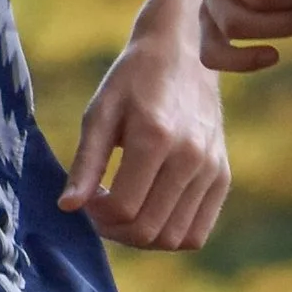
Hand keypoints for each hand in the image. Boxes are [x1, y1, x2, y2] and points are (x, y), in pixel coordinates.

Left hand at [60, 17, 231, 249]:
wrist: (184, 53)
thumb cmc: (133, 80)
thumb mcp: (101, 113)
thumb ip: (86, 162)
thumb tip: (68, 208)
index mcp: (155, 136)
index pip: (123, 208)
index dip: (97, 214)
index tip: (88, 197)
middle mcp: (190, 156)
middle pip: (148, 230)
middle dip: (115, 230)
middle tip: (102, 209)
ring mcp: (211, 168)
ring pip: (173, 238)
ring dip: (141, 237)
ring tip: (125, 210)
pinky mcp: (223, 176)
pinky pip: (197, 233)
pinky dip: (170, 235)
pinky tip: (151, 210)